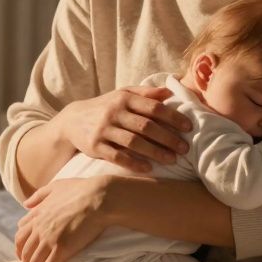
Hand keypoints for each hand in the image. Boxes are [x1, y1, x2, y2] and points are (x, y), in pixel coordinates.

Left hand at [15, 176, 110, 261]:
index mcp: (37, 214)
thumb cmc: (82, 189)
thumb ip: (39, 195)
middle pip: (25, 252)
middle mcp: (39, 228)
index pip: (21, 235)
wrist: (99, 197)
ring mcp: (49, 239)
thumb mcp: (56, 186)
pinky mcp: (61, 249)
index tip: (24, 256)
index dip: (20, 248)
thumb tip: (25, 204)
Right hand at [53, 86, 191, 172]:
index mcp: (124, 99)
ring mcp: (103, 130)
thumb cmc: (105, 107)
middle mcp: (114, 112)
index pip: (153, 107)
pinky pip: (117, 156)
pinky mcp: (95, 146)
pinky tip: (148, 168)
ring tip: (172, 160)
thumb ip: (145, 93)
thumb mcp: (122, 95)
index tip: (189, 128)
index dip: (173, 117)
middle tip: (184, 148)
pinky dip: (134, 163)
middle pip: (146, 126)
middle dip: (168, 138)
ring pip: (133, 142)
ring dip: (155, 152)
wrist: (72, 121)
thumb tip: (171, 92)